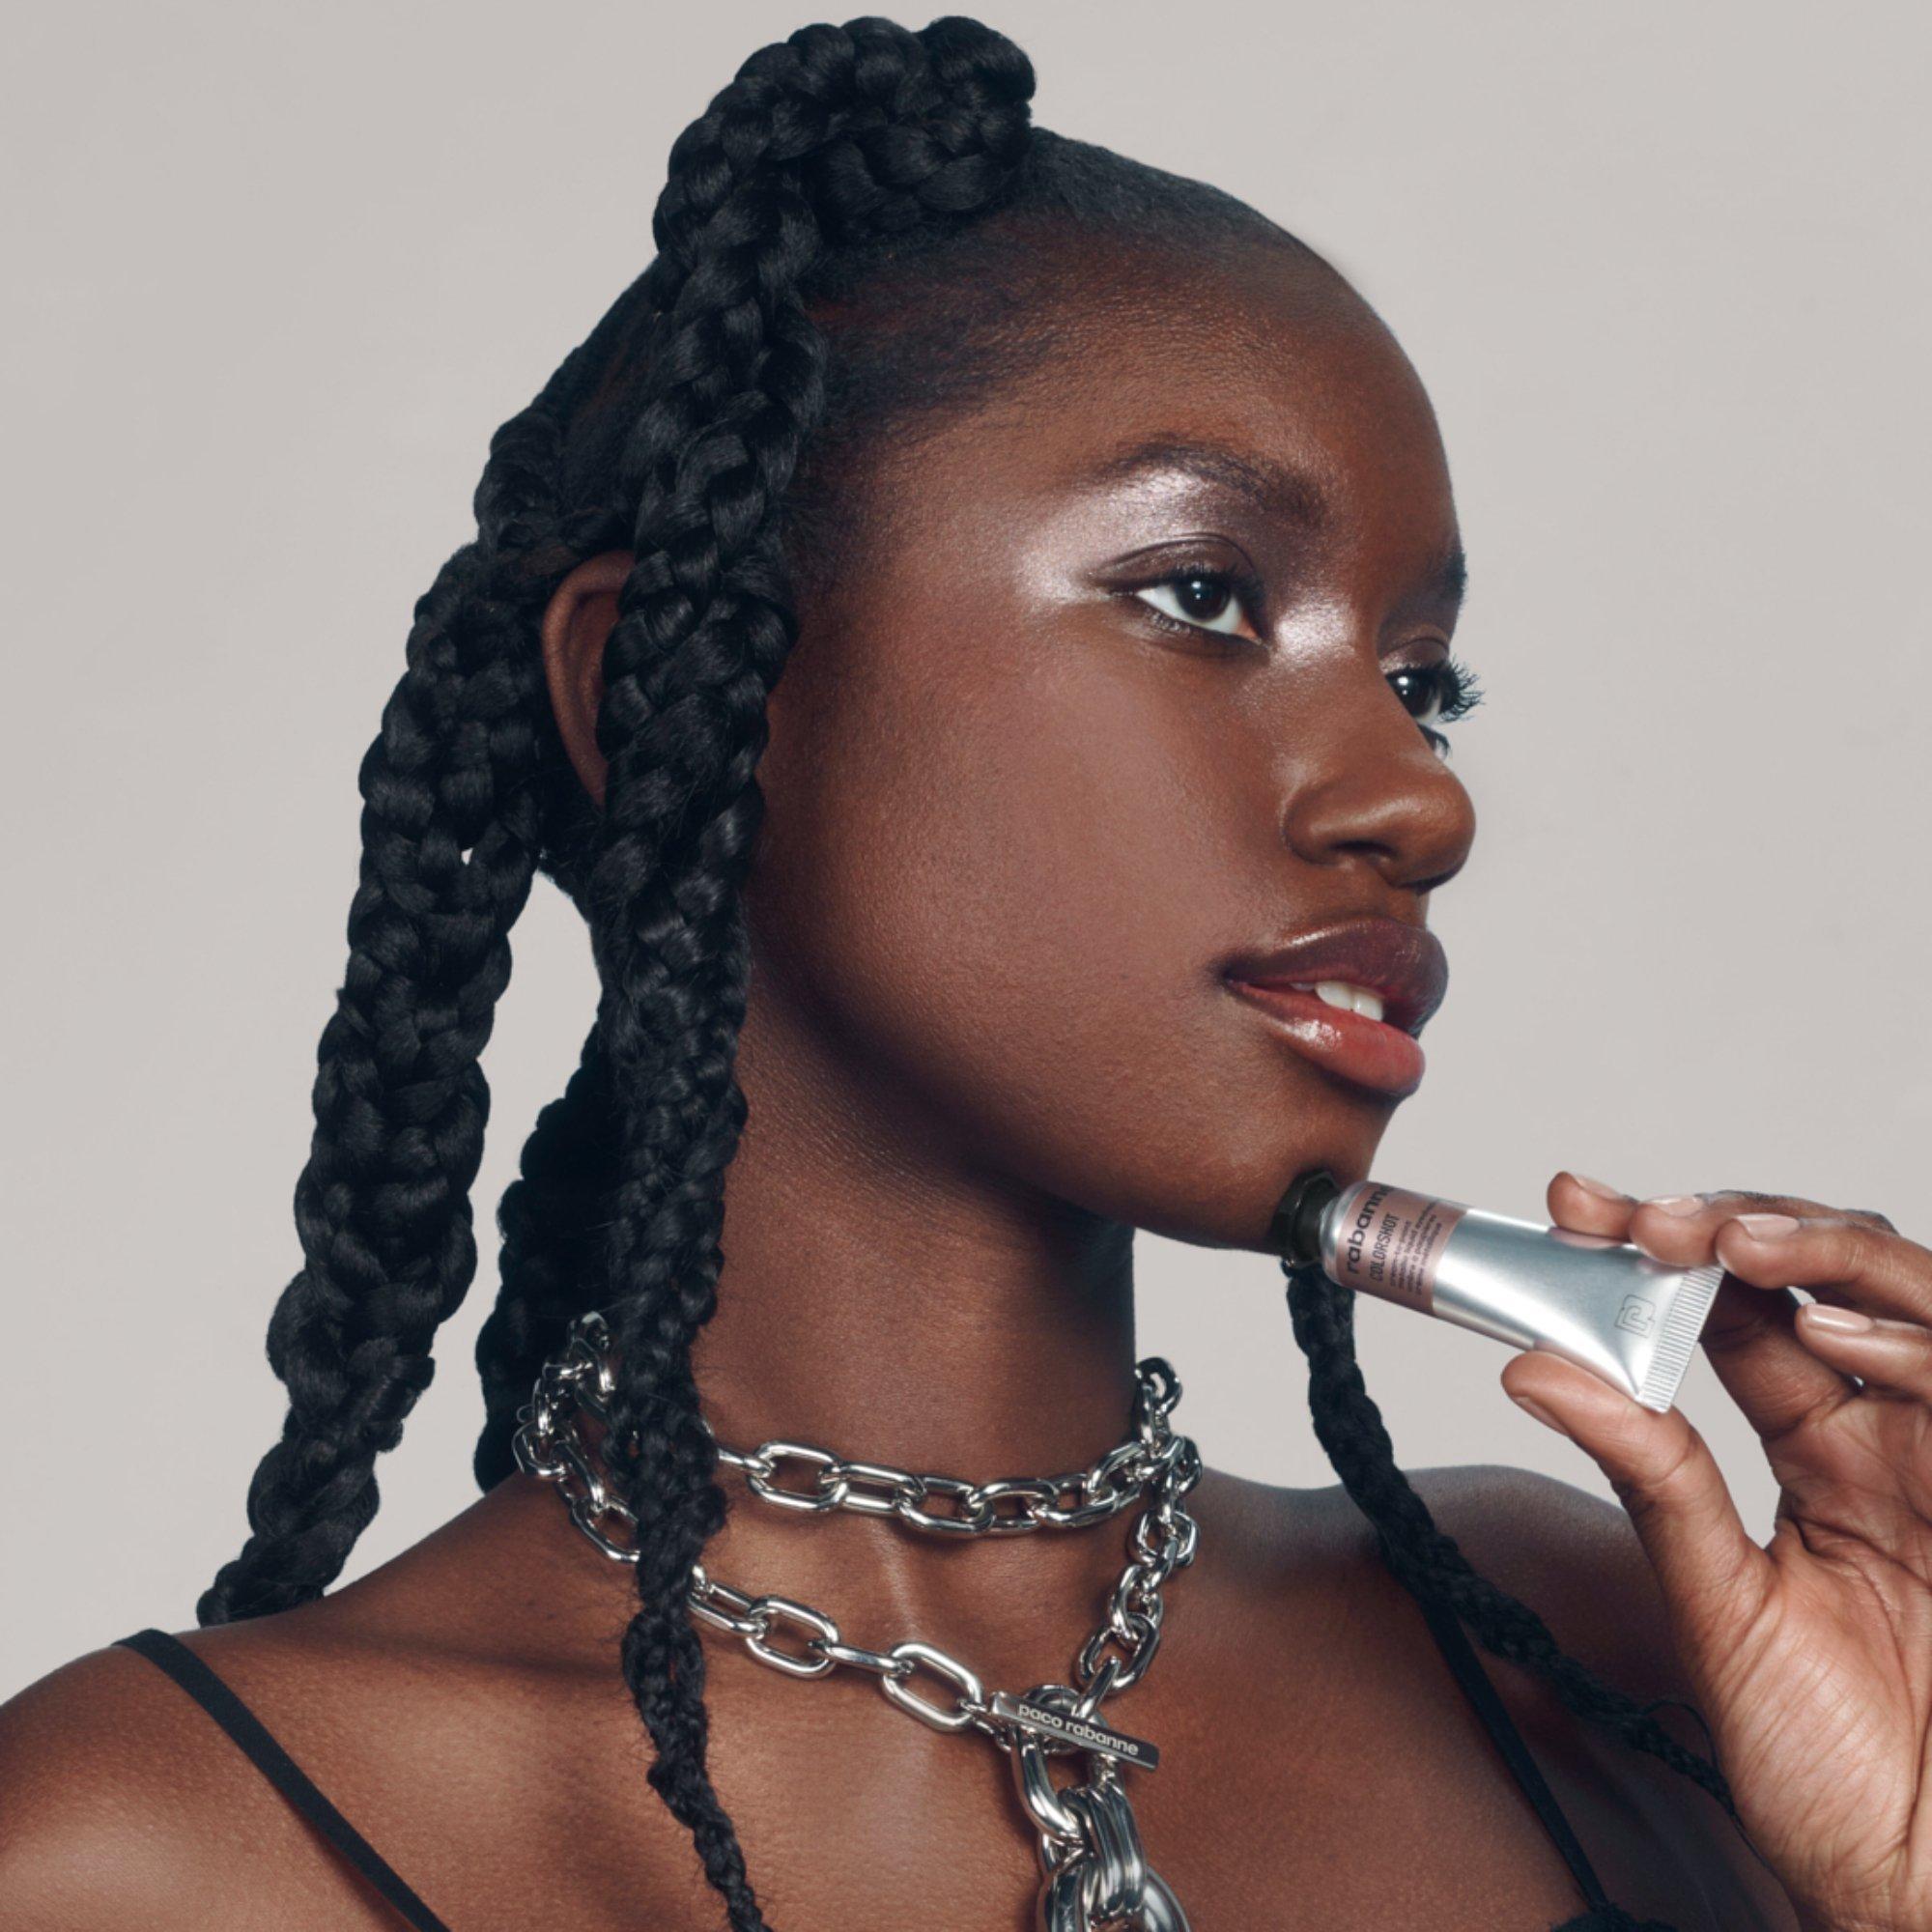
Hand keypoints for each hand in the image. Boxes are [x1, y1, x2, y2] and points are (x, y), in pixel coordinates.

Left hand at [1499, 1174, 1931, 1931]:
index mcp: (1818, 1453)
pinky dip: (1908, 1346)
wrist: (1915, 1887)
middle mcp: (1889, 1439)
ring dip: (1820, 1250)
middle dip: (1734, 1224)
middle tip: (1646, 1218)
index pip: (1735, 1313)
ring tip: (1729, 1245)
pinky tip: (1829, 1335)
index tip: (1574, 1208)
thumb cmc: (1831, 1766)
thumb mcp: (1717, 1604)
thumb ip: (1649, 1476)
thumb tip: (1532, 1364)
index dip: (1661, 1250)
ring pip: (1909, 1301)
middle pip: (1824, 1280)